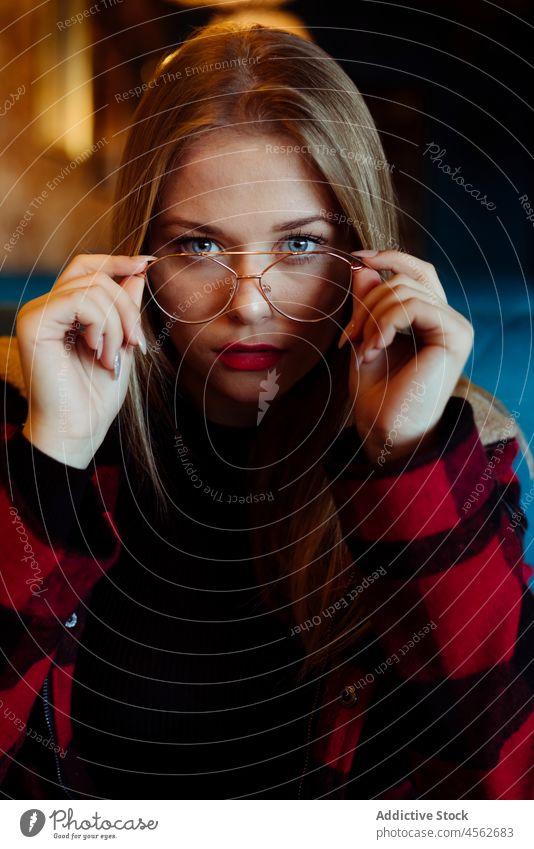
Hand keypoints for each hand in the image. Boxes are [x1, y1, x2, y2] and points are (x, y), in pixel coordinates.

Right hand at [16, 253, 154, 467]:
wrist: (80, 428)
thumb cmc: (97, 395)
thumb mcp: (123, 343)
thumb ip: (125, 308)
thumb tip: (138, 272)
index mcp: (66, 311)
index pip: (88, 268)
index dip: (117, 261)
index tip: (146, 263)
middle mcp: (48, 307)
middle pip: (94, 275)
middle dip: (127, 306)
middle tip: (137, 342)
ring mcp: (38, 313)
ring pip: (93, 288)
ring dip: (118, 324)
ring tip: (114, 357)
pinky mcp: (34, 322)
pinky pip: (80, 301)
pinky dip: (102, 326)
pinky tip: (99, 352)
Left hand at [338, 249, 473, 465]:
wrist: (385, 429)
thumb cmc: (376, 392)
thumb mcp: (365, 337)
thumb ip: (367, 302)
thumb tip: (364, 266)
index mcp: (429, 317)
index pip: (416, 270)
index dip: (389, 257)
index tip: (356, 259)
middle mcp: (447, 318)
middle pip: (403, 279)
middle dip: (366, 303)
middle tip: (349, 337)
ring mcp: (455, 326)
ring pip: (404, 291)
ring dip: (372, 319)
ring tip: (363, 351)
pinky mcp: (456, 336)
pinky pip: (413, 306)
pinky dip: (385, 324)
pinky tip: (374, 350)